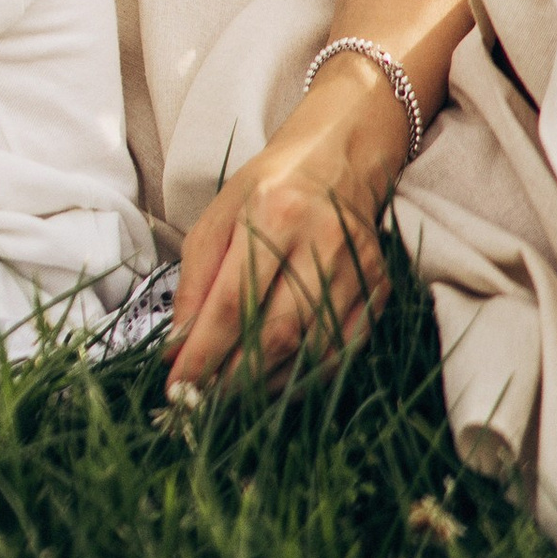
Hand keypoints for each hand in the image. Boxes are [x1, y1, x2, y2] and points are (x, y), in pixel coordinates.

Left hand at [164, 101, 397, 394]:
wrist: (337, 161)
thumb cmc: (268, 189)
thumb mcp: (218, 217)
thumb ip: (195, 280)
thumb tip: (179, 346)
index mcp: (274, 213)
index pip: (232, 301)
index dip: (203, 352)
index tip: (178, 384)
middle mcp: (321, 242)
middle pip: (276, 332)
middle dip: (233, 376)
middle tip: (204, 396)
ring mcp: (356, 269)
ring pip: (309, 350)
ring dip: (266, 382)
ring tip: (235, 389)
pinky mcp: (378, 288)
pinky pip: (339, 352)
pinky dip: (304, 375)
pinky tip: (276, 376)